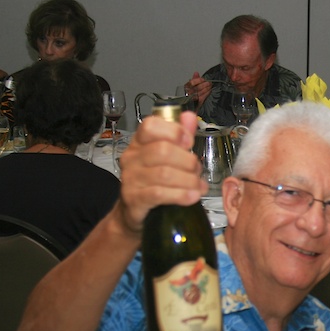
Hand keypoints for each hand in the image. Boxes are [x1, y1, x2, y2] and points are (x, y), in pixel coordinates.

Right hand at [116, 111, 206, 233]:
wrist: (134, 212)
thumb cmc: (154, 182)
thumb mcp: (167, 157)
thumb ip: (179, 136)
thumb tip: (189, 117)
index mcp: (140, 143)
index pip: (151, 126)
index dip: (174, 131)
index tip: (189, 142)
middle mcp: (132, 158)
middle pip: (162, 150)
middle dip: (188, 161)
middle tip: (197, 171)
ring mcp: (131, 179)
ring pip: (164, 173)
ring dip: (189, 180)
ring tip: (198, 187)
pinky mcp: (134, 199)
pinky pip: (159, 194)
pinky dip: (180, 195)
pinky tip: (192, 197)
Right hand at [184, 71, 212, 106]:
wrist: (191, 106)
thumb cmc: (191, 95)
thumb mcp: (192, 86)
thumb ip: (194, 79)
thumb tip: (196, 73)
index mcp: (185, 88)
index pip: (191, 83)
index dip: (198, 80)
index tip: (203, 79)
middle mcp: (187, 94)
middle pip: (197, 88)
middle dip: (204, 84)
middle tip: (209, 82)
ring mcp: (192, 99)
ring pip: (200, 92)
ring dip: (206, 88)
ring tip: (210, 86)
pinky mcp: (196, 104)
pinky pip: (202, 97)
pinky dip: (207, 93)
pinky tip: (210, 90)